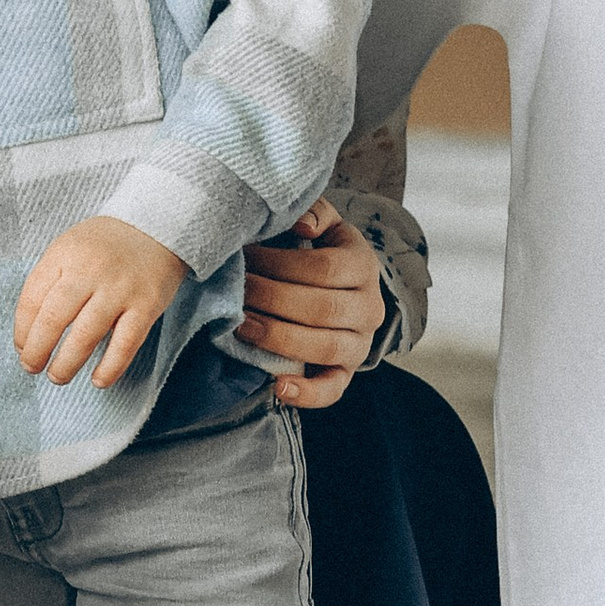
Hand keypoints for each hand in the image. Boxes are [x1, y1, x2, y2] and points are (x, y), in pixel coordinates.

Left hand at [13, 216, 185, 388]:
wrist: (157, 225)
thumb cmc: (104, 246)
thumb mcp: (68, 249)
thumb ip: (49, 283)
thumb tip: (30, 335)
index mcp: (64, 255)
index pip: (31, 300)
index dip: (22, 331)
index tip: (22, 347)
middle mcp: (90, 271)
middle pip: (54, 319)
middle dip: (37, 351)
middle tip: (32, 368)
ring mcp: (120, 289)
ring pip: (86, 336)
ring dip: (66, 364)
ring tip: (57, 377)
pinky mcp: (146, 306)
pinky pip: (125, 344)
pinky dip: (110, 368)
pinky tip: (98, 380)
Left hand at [239, 198, 387, 415]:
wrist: (336, 289)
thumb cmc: (316, 251)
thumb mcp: (321, 225)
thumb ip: (314, 212)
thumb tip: (303, 223)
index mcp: (363, 266)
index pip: (323, 268)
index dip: (279, 264)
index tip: (243, 257)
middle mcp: (370, 308)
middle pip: (320, 308)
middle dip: (270, 299)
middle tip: (235, 290)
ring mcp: (360, 344)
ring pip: (325, 347)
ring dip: (279, 338)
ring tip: (241, 326)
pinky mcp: (345, 373)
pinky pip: (332, 390)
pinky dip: (306, 393)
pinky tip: (276, 385)